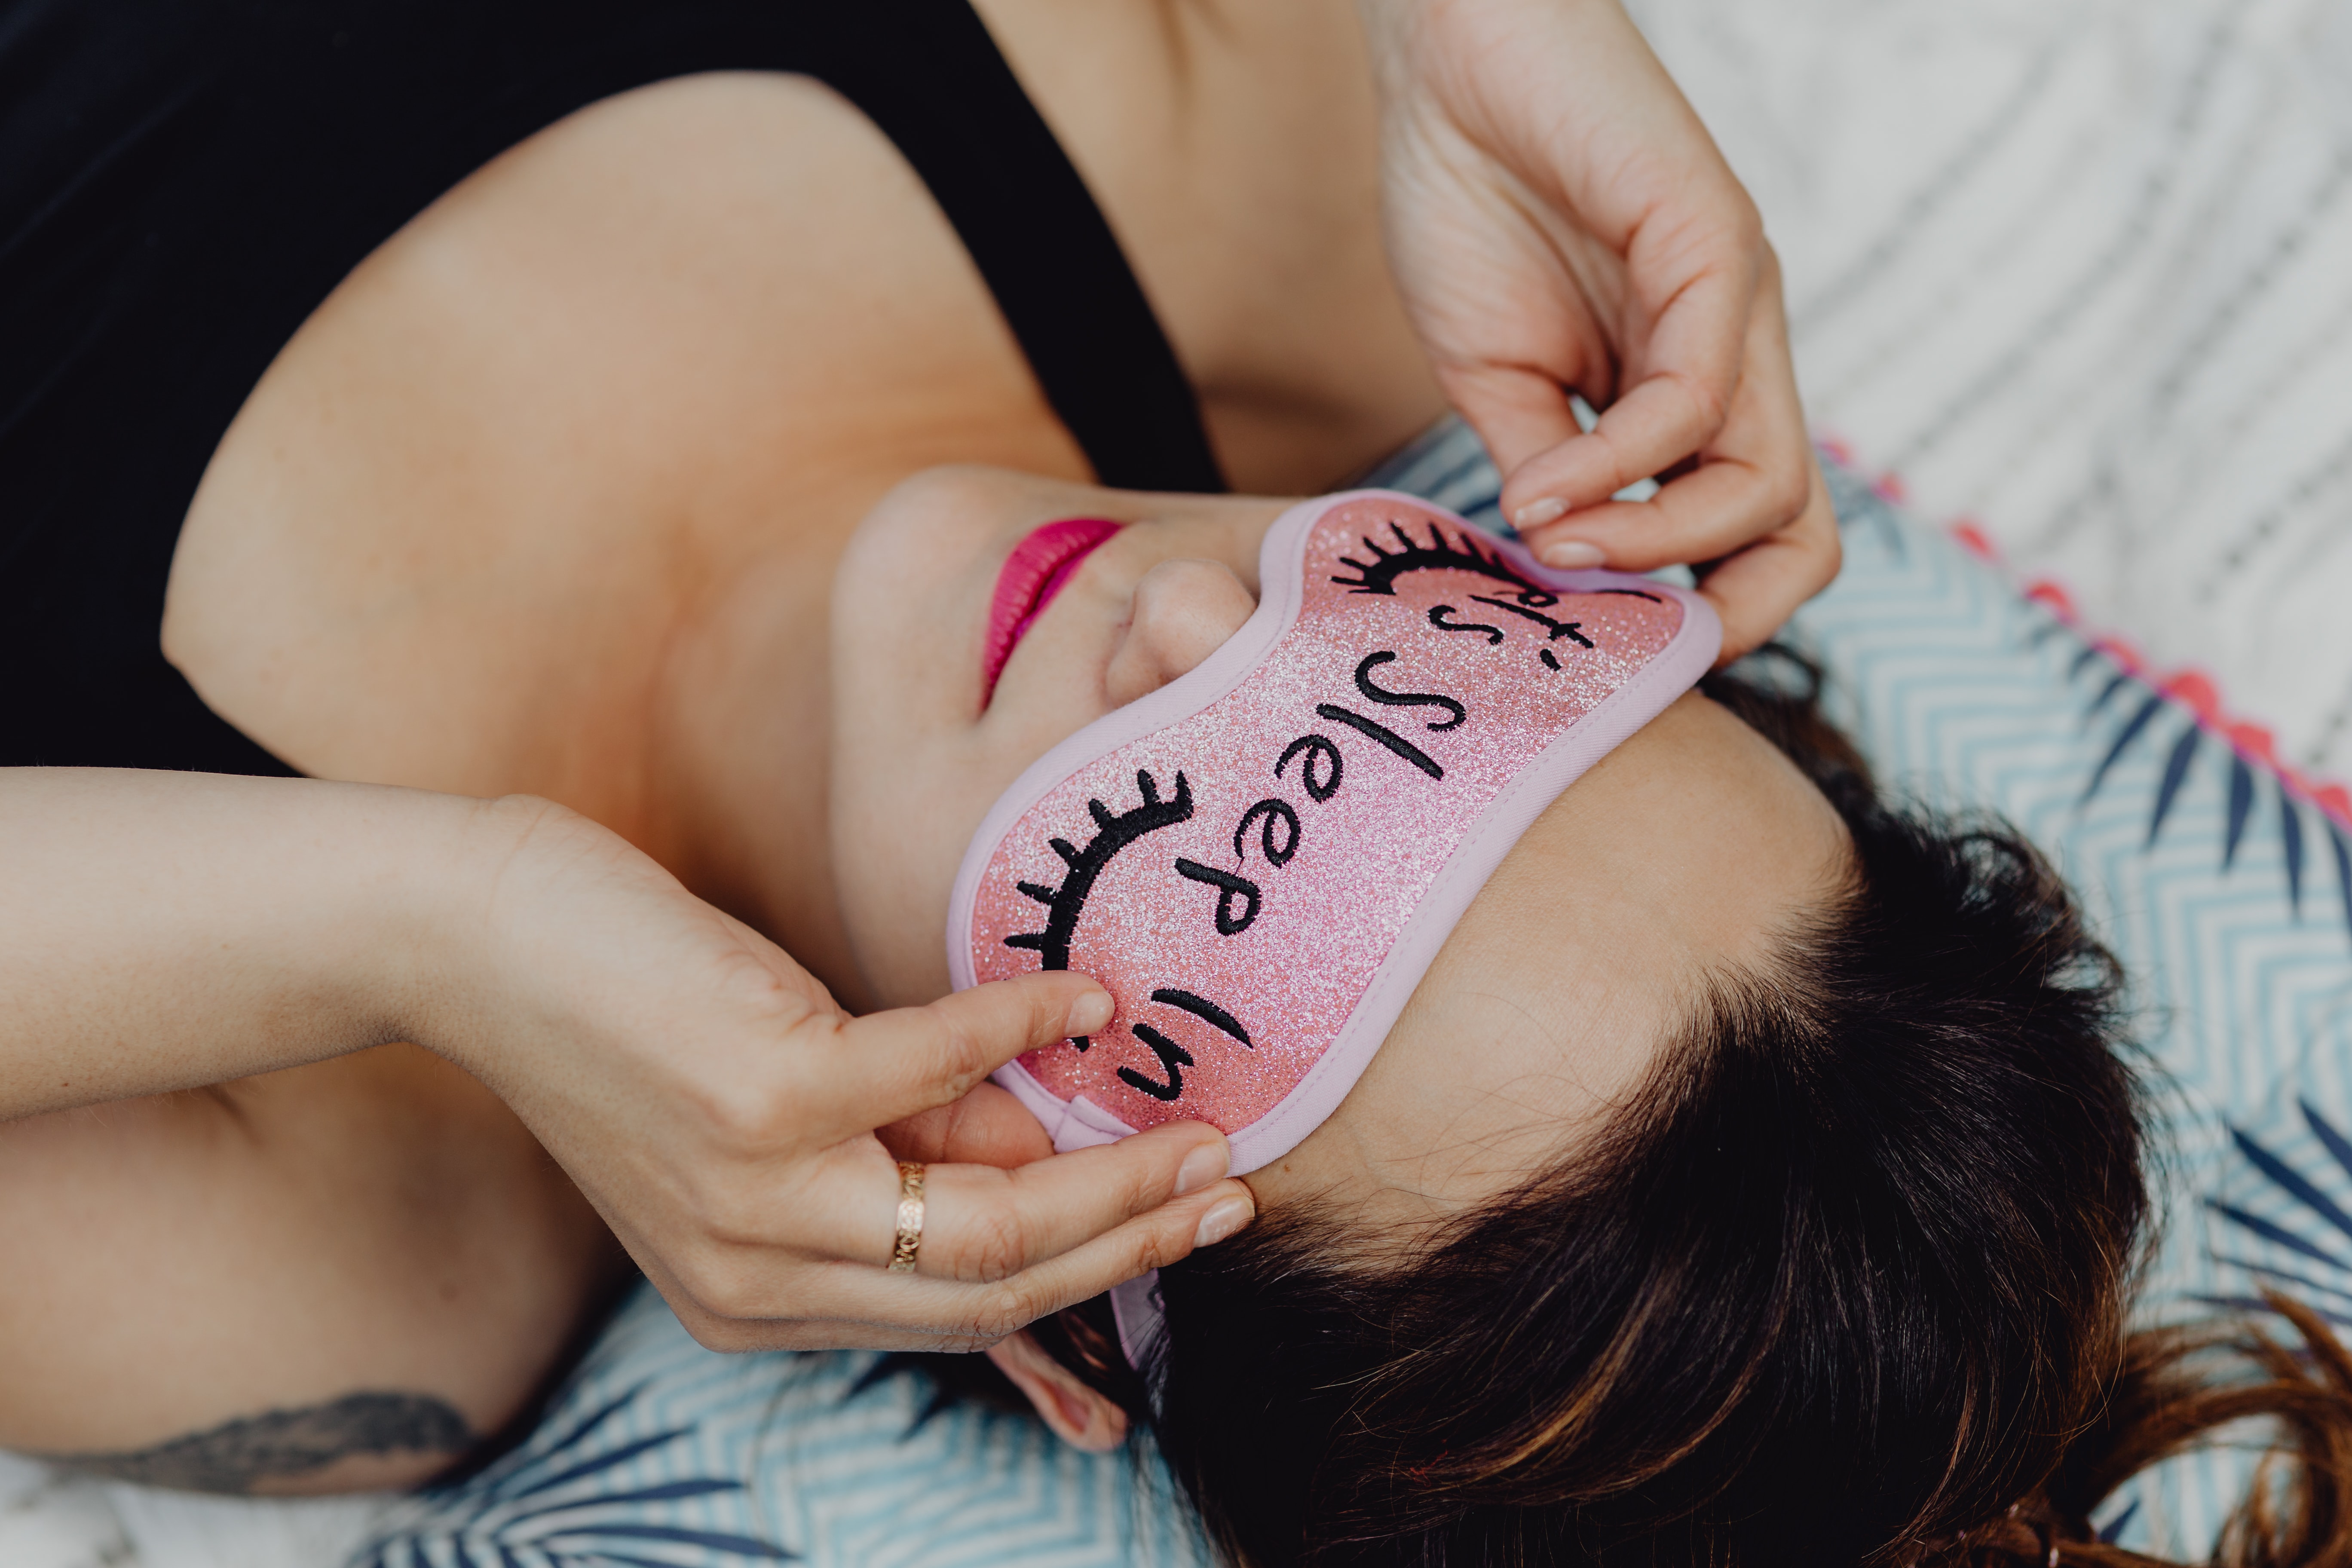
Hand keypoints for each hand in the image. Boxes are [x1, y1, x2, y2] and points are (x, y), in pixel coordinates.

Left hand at [418, 797, 1254, 1351]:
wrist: (477, 944)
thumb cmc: (632, 1018)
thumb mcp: (776, 1124)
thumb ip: (908, 1162)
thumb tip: (1058, 1158)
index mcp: (757, 1299)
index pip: (961, 1318)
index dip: (1091, 1288)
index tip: (1184, 1242)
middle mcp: (756, 1275)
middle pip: (993, 1288)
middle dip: (1133, 1246)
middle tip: (1228, 1191)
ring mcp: (760, 1192)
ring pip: (989, 1223)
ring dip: (1115, 1179)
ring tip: (1200, 1133)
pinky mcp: (766, 1091)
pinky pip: (943, 1069)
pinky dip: (1030, 1030)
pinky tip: (1086, 1002)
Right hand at [1359, 0, 1836, 660]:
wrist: (1453, 56)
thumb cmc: (1472, 199)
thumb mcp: (1494, 380)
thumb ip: (1546, 473)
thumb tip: (1560, 567)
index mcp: (1692, 388)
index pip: (1755, 535)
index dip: (1700, 610)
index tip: (1597, 634)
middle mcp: (1737, 353)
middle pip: (1804, 533)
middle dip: (1724, 613)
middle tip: (1617, 635)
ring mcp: (1737, 301)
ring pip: (1768, 482)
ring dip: (1653, 545)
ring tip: (1552, 543)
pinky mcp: (1716, 241)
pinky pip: (1698, 393)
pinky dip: (1617, 464)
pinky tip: (1536, 482)